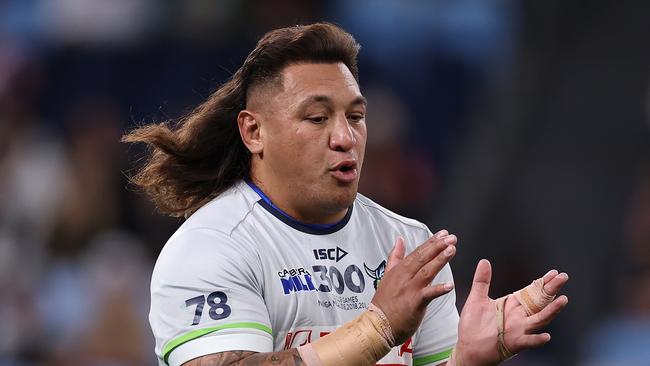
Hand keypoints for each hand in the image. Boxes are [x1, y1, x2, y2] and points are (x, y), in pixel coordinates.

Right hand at [371, 230, 456, 344]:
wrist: (378, 326)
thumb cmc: (384, 304)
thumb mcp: (387, 275)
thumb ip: (395, 257)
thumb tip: (399, 240)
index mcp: (399, 270)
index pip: (417, 252)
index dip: (431, 242)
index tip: (443, 234)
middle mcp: (404, 277)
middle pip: (422, 258)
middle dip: (438, 246)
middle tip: (451, 238)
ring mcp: (409, 289)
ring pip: (426, 271)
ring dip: (440, 260)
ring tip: (452, 250)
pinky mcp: (414, 303)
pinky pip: (428, 295)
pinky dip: (438, 290)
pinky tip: (450, 285)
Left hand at [455, 260, 568, 365]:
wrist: (468, 348)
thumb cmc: (473, 325)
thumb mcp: (477, 299)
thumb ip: (482, 281)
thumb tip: (484, 261)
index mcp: (512, 305)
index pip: (532, 291)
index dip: (543, 282)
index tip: (554, 273)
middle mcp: (520, 317)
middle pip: (540, 302)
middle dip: (552, 290)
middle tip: (563, 278)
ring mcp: (519, 330)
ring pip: (539, 319)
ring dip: (551, 311)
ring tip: (563, 300)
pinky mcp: (514, 343)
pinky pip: (528, 341)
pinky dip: (537, 339)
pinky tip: (546, 336)